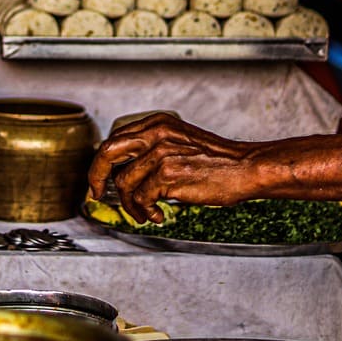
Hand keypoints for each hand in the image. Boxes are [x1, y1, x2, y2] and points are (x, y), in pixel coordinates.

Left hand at [86, 113, 265, 224]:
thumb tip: (124, 170)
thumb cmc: (217, 160)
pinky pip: (141, 199)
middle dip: (96, 177)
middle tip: (96, 194)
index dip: (101, 162)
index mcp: (157, 124)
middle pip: (107, 153)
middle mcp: (156, 134)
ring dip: (131, 205)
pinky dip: (145, 212)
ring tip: (145, 213)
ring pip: (124, 183)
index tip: (98, 179)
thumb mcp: (179, 141)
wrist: (245, 168)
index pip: (115, 139)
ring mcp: (161, 154)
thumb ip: (152, 149)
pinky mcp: (168, 175)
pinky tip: (158, 216)